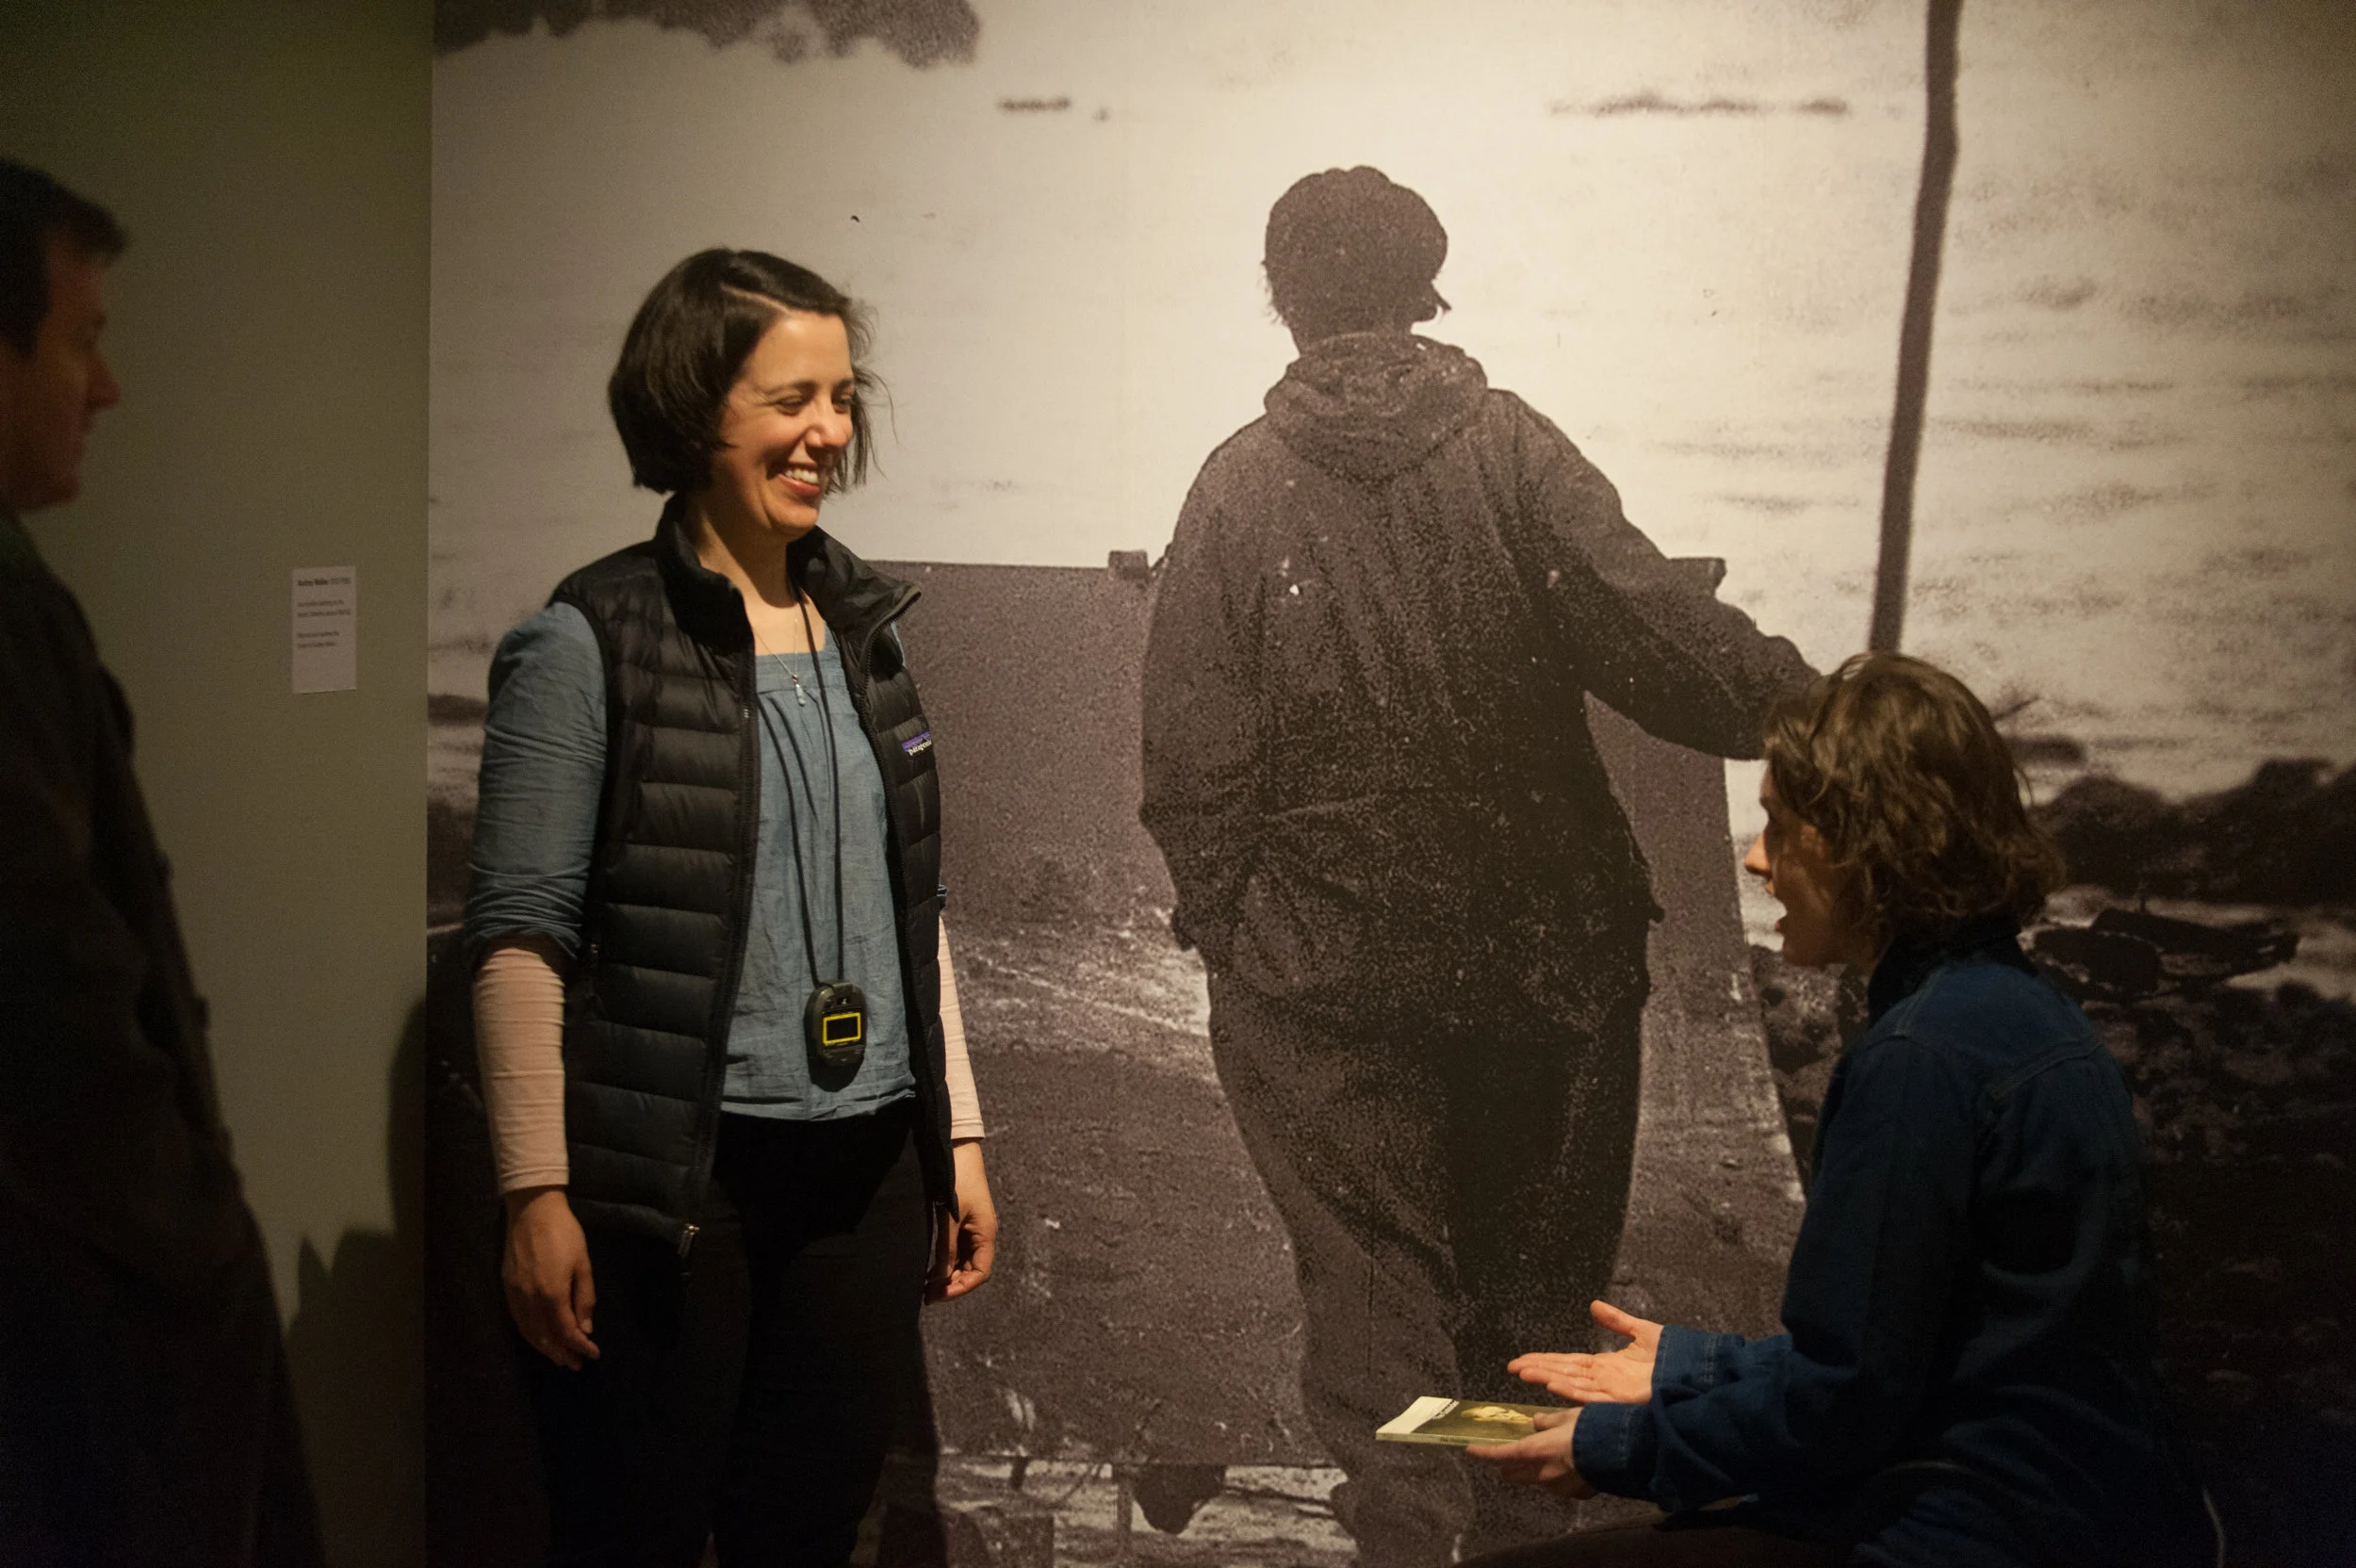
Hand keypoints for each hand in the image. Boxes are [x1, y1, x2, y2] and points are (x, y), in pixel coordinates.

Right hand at [502, 1186, 598, 1368]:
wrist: (531, 1210)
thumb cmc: (564, 1233)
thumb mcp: (583, 1264)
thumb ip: (584, 1298)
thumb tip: (585, 1329)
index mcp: (552, 1294)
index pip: (566, 1332)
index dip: (580, 1347)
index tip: (592, 1355)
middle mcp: (530, 1300)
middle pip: (545, 1337)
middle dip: (562, 1354)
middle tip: (576, 1365)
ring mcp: (515, 1295)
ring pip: (528, 1332)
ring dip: (544, 1349)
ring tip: (559, 1358)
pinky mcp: (506, 1288)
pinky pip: (518, 1321)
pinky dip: (530, 1335)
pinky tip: (539, 1339)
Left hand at [928, 1139, 996, 1301]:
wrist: (958, 1150)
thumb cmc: (957, 1180)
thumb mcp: (950, 1218)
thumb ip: (946, 1249)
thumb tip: (941, 1278)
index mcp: (986, 1234)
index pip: (980, 1272)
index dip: (962, 1287)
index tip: (939, 1294)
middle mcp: (982, 1234)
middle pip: (972, 1270)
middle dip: (952, 1284)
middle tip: (927, 1295)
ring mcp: (972, 1228)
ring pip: (963, 1261)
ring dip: (948, 1275)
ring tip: (926, 1286)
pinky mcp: (962, 1222)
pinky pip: (956, 1249)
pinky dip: (944, 1261)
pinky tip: (929, 1269)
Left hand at [1466, 1408, 1594, 1497]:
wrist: (1621, 1454)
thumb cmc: (1591, 1429)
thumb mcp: (1566, 1416)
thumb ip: (1547, 1421)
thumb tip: (1535, 1423)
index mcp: (1536, 1452)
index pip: (1501, 1455)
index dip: (1484, 1454)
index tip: (1471, 1451)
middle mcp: (1543, 1473)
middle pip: (1514, 1473)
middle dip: (1505, 1466)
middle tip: (1503, 1456)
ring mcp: (1560, 1487)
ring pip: (1536, 1481)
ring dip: (1532, 1471)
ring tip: (1541, 1457)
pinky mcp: (1577, 1494)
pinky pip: (1560, 1486)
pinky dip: (1557, 1477)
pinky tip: (1568, 1466)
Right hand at [1510, 1300, 1661, 1404]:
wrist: (1699, 1373)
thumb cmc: (1675, 1358)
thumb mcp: (1641, 1332)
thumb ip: (1617, 1321)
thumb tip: (1593, 1305)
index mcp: (1606, 1366)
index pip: (1568, 1362)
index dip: (1545, 1360)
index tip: (1522, 1360)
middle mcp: (1604, 1380)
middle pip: (1564, 1373)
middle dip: (1538, 1369)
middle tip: (1512, 1367)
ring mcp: (1611, 1391)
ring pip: (1571, 1385)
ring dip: (1547, 1379)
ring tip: (1524, 1374)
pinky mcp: (1621, 1399)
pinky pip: (1590, 1396)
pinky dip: (1570, 1391)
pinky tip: (1553, 1385)